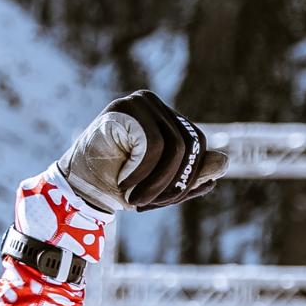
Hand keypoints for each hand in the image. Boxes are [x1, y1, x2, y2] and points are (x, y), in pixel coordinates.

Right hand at [58, 90, 227, 213]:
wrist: (79, 189)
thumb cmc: (122, 186)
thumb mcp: (165, 185)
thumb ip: (193, 174)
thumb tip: (225, 161)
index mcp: (167, 119)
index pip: (197, 143)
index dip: (190, 175)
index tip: (167, 199)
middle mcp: (154, 104)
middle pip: (191, 143)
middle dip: (176, 181)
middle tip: (149, 204)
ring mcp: (139, 102)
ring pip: (175, 146)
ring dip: (158, 182)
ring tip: (135, 199)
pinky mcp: (124, 108)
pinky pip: (154, 144)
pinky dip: (143, 173)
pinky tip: (126, 185)